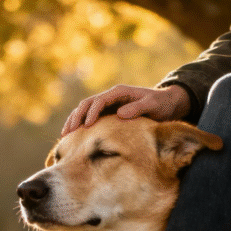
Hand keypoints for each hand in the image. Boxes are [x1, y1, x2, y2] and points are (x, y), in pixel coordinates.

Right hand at [61, 84, 191, 135]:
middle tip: (68, 133)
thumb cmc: (160, 105)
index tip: (87, 126)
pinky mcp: (107, 113)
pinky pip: (89, 117)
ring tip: (65, 136)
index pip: (99, 101)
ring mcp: (107, 105)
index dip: (92, 113)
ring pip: (84, 110)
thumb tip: (120, 114)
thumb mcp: (152, 105)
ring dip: (74, 121)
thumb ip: (138, 108)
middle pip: (87, 104)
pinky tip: (73, 138)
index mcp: (119, 93)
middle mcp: (110, 96)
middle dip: (76, 117)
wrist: (166, 104)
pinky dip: (79, 125)